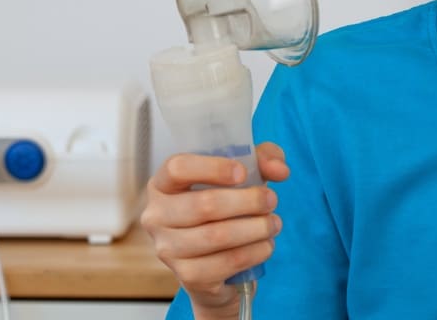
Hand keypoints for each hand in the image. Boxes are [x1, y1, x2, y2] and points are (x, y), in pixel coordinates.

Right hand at [141, 142, 289, 318]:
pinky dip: (253, 252)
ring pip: (217, 236)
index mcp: (162, 184)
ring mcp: (168, 249)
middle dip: (248, 201)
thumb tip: (280, 170)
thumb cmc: (225, 206)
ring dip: (255, 228)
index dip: (212, 168)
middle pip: (204, 205)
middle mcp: (156, 216)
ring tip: (274, 223)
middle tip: (271, 200)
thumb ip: (263, 160)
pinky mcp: (187, 276)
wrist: (215, 264)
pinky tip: (266, 245)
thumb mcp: (243, 174)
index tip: (243, 172)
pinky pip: (226, 262)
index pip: (177, 168)